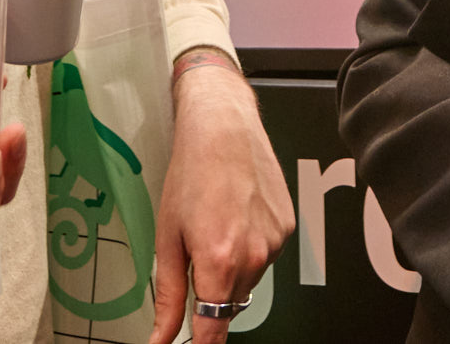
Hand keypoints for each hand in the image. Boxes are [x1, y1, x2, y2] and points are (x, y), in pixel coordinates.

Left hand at [149, 55, 291, 343]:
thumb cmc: (192, 171)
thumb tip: (161, 335)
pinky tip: (236, 216)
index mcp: (219, 261)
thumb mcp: (167, 236)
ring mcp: (275, 243)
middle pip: (231, 306)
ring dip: (231, 270)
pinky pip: (265, 255)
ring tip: (215, 226)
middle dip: (211, 299)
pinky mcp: (288, 228)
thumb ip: (167, 294)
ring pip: (249, 280)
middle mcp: (254, 256)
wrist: (224, 126)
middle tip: (195, 262)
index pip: (214, 330)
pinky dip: (249, 247)